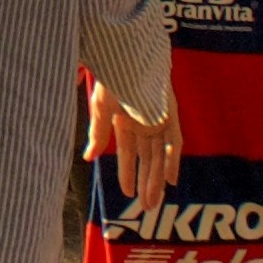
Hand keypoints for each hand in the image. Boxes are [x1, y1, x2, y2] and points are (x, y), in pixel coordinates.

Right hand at [89, 83, 181, 214]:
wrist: (128, 55)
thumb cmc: (112, 76)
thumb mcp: (100, 108)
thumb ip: (98, 133)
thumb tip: (89, 158)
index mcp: (125, 118)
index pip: (128, 151)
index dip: (127, 172)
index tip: (125, 192)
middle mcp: (144, 120)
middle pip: (147, 158)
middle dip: (146, 182)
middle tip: (146, 207)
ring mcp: (159, 118)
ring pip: (159, 155)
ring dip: (157, 179)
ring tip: (154, 202)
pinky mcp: (171, 114)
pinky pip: (174, 142)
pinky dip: (172, 161)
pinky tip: (170, 180)